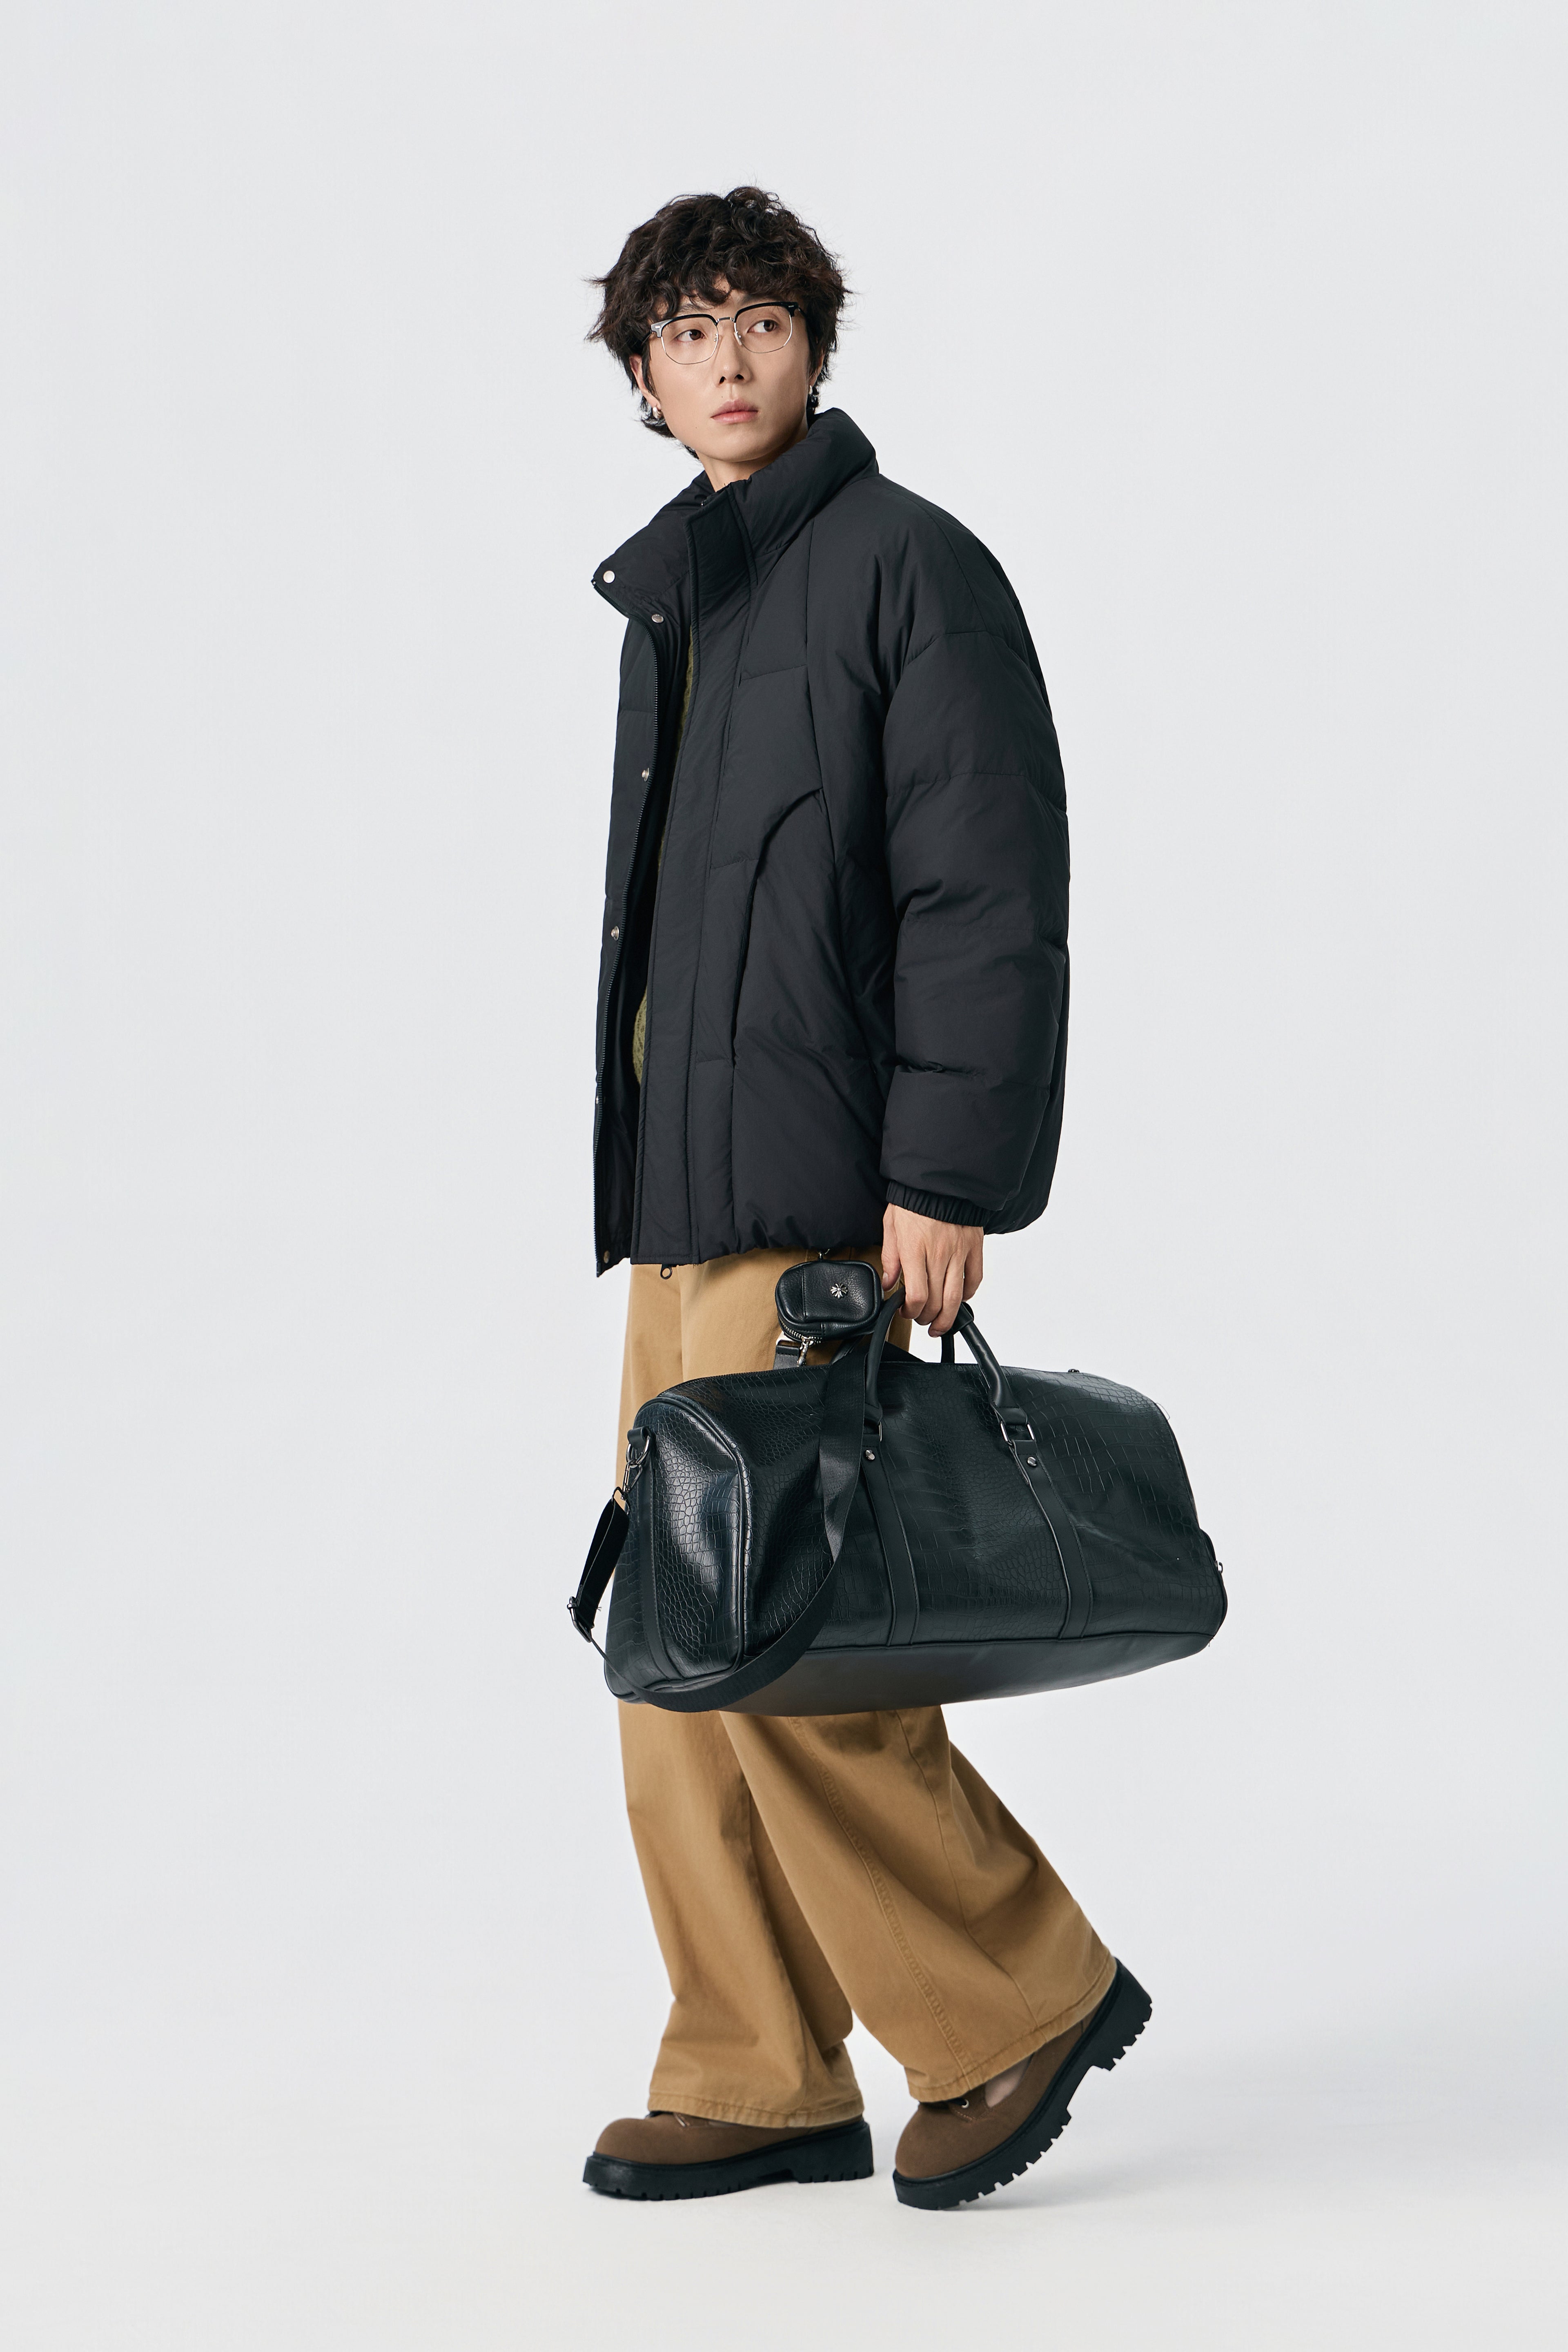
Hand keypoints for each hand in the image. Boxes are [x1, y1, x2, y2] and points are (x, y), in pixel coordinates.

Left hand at [882, 1205, 983, 1338]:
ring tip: (939, 1324)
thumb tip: (888, 1284)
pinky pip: (974, 1279)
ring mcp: (959, 1252)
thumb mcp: (891, 1225)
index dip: (910, 1312)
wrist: (940, 1178)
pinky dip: (967, 1294)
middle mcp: (938, 1254)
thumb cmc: (914, 1199)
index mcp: (914, 1250)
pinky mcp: (974, 1247)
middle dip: (926, 1318)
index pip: (917, 1296)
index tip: (905, 1311)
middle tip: (920, 1319)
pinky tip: (958, 1299)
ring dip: (947, 1317)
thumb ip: (890, 1258)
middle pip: (937, 1303)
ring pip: (956, 1298)